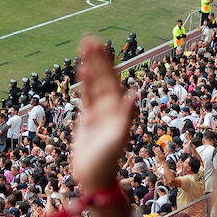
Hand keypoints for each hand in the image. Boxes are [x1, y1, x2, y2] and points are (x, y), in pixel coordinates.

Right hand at [70, 38, 137, 192]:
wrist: (95, 178)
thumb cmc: (107, 160)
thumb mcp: (118, 138)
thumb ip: (126, 116)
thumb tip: (134, 94)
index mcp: (118, 109)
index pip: (112, 80)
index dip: (106, 63)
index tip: (100, 46)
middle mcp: (111, 108)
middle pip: (103, 78)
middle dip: (97, 59)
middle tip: (89, 38)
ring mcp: (99, 112)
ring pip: (95, 84)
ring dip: (91, 66)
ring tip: (85, 47)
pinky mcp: (88, 119)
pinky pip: (87, 96)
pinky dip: (85, 83)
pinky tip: (82, 70)